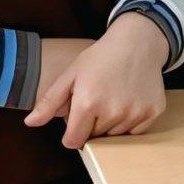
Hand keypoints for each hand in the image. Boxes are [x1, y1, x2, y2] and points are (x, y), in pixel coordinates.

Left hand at [27, 12, 171, 149]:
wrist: (137, 42)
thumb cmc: (100, 58)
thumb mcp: (70, 75)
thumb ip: (50, 102)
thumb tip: (30, 123)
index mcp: (87, 103)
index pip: (73, 141)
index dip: (72, 132)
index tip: (76, 119)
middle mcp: (113, 112)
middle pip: (95, 138)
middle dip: (92, 125)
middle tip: (97, 100)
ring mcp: (135, 113)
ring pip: (116, 136)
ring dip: (111, 124)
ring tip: (113, 98)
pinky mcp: (152, 112)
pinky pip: (136, 132)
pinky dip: (131, 122)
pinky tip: (128, 101)